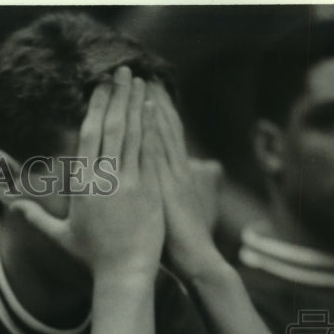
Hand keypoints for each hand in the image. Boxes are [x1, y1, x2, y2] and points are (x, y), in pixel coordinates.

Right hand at [4, 66, 164, 281]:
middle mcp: (105, 180)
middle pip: (111, 128)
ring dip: (135, 104)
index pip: (89, 137)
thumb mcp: (59, 236)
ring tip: (138, 80)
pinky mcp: (149, 190)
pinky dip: (150, 127)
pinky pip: (148, 150)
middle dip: (116, 97)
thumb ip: (35, 217)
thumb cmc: (91, 258)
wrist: (123, 274)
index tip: (100, 88)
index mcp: (82, 186)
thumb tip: (11, 206)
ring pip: (132, 134)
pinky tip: (151, 108)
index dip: (95, 108)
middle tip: (121, 72)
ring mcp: (129, 183)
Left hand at [144, 83, 227, 282]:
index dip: (154, 112)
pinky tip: (144, 108)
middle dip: (150, 99)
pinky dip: (152, 125)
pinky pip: (156, 147)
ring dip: (151, 103)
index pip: (163, 136)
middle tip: (139, 73)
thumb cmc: (183, 240)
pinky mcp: (166, 184)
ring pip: (160, 130)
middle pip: (162, 126)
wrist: (194, 260)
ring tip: (141, 79)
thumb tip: (192, 173)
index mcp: (176, 173)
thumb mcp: (180, 209)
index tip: (141, 90)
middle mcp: (175, 168)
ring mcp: (171, 174)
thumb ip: (180, 189)